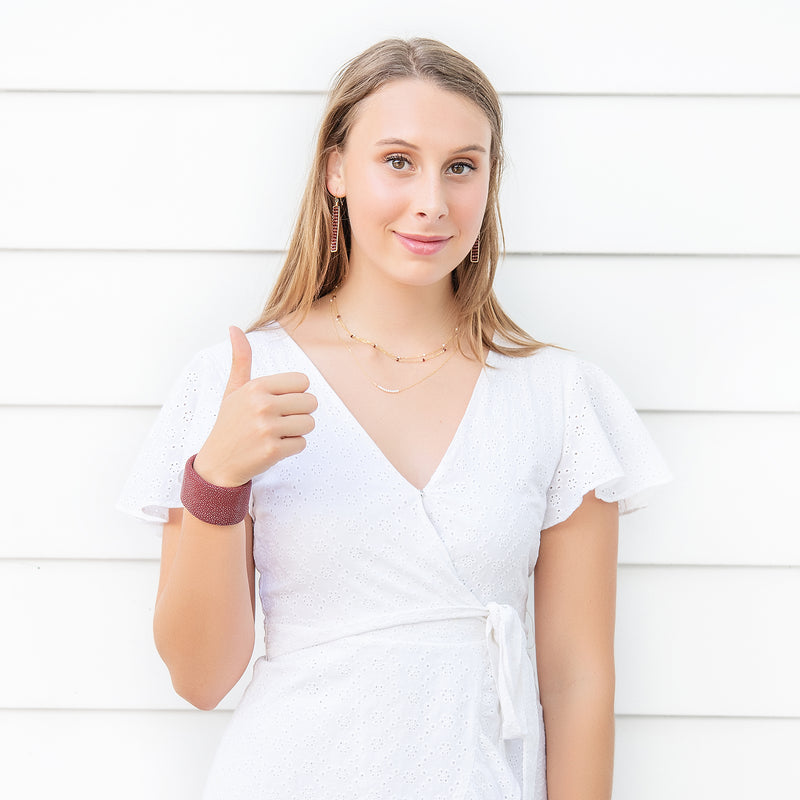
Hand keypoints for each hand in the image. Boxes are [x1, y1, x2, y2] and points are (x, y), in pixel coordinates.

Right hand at [194, 326, 316, 485]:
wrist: (217, 463)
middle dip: (300, 413)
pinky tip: (273, 447)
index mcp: (256, 387)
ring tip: (276, 434)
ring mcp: (267, 429)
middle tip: (279, 421)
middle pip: (311, 402)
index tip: (279, 403)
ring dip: (297, 431)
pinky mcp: (273, 451)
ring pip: (310, 423)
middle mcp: (262, 405)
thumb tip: (234, 328)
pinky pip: (302, 443)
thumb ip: (241, 360)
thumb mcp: (233, 390)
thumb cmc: (229, 423)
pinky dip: (292, 448)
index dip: (295, 394)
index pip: (303, 381)